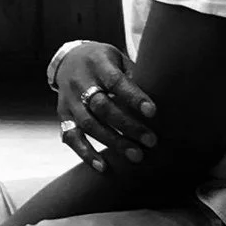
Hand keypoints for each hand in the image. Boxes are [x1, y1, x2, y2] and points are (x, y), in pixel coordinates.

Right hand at [53, 39, 156, 167]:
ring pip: (89, 124)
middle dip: (127, 126)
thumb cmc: (103, 61)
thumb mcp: (118, 58)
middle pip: (102, 107)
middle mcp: (79, 83)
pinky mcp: (63, 116)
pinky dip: (86, 153)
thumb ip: (134, 75)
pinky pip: (72, 137)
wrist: (68, 59)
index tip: (153, 112)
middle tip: (151, 141)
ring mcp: (69, 101)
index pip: (116, 81)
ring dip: (112, 142)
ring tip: (136, 156)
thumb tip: (162, 95)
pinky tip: (103, 166)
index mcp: (97, 64)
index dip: (134, 97)